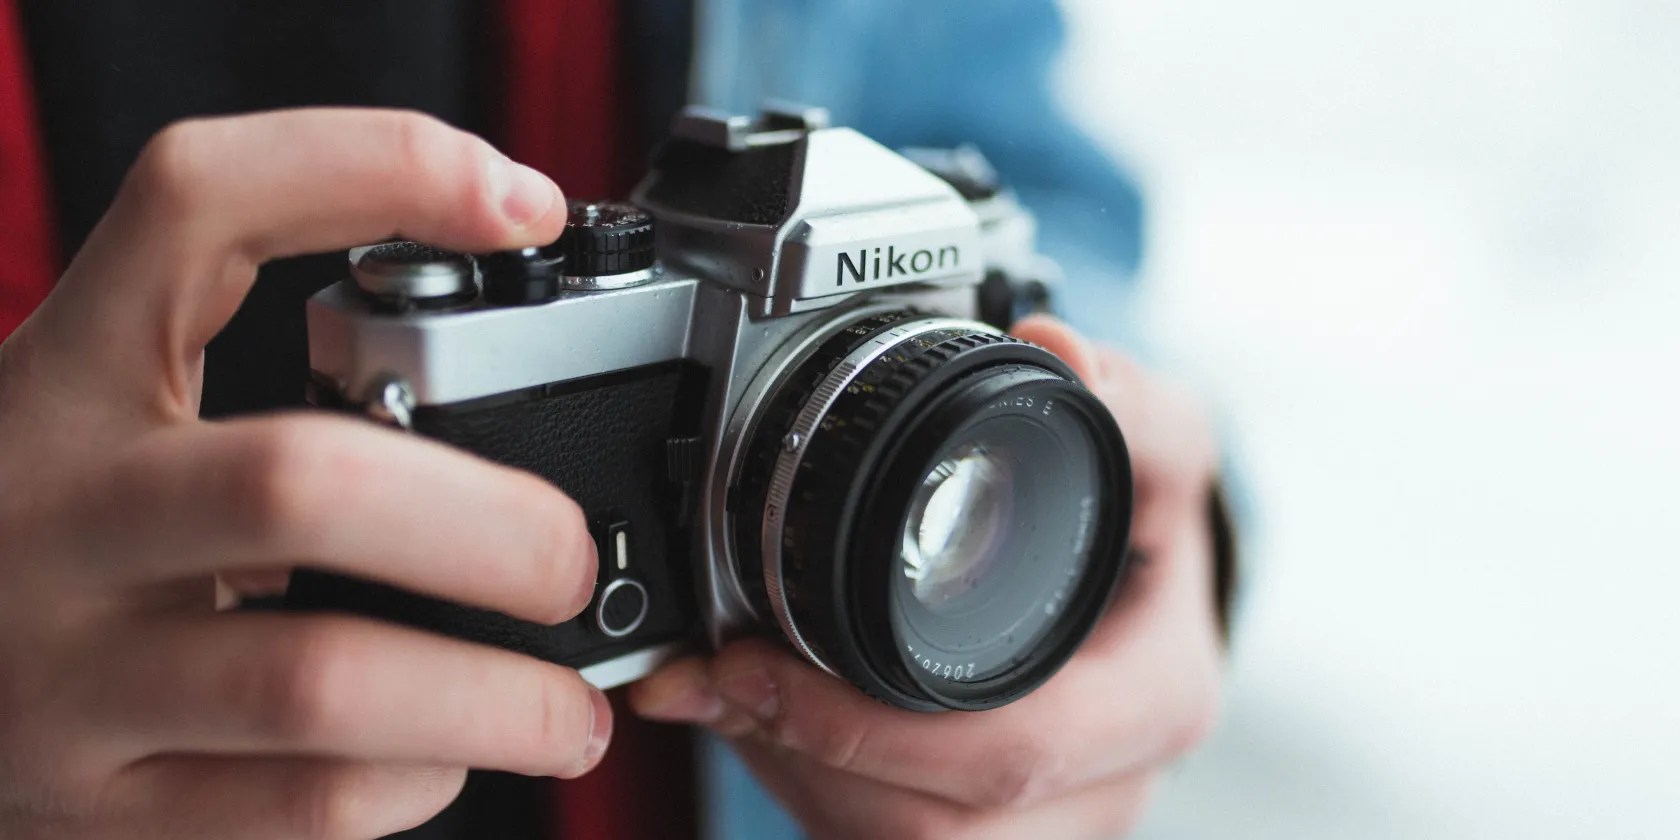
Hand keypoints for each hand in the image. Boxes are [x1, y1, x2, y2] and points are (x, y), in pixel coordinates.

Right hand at [0, 109, 608, 838]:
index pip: (199, 202)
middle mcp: (55, 507)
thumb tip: (514, 403)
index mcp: (70, 374)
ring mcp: (66, 668)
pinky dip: (407, 781)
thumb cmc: (37, 525)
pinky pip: (294, 803)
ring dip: (491, 700)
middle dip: (490, 524)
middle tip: (564, 556)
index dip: (373, 167)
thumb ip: (265, 388)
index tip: (520, 203)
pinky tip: (437, 755)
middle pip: (300, 480)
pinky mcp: (93, 800)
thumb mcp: (108, 413)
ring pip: (317, 680)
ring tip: (566, 708)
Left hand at [632, 316, 1223, 838]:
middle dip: (803, 753)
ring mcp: (1045, 828)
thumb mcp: (1164, 446)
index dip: (862, 728)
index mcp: (1155, 705)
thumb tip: (1058, 349)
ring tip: (732, 692)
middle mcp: (1105, 790)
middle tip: (713, 677)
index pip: (1007, 755)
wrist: (1151, 593)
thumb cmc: (1150, 527)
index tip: (748, 663)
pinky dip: (807, 783)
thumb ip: (1126, 397)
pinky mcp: (984, 834)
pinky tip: (770, 721)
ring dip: (796, 773)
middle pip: (932, 830)